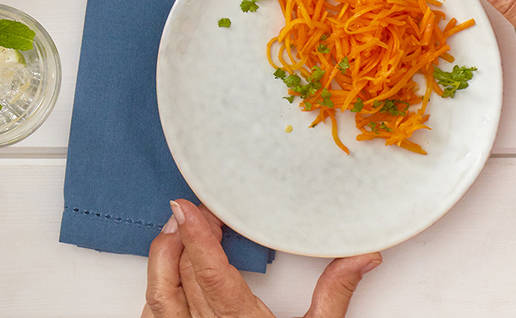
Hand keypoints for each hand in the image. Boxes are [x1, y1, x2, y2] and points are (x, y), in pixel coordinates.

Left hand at [145, 200, 378, 317]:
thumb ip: (335, 293)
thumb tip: (361, 258)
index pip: (211, 273)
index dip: (196, 236)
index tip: (187, 207)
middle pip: (183, 273)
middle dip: (187, 236)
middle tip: (199, 211)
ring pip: (159, 292)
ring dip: (163, 256)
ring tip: (175, 229)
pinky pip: (154, 313)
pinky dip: (157, 285)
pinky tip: (166, 268)